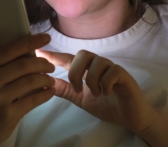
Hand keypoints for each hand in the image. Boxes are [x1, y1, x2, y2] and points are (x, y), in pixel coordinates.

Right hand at [0, 33, 55, 146]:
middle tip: (50, 66)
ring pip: (31, 82)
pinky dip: (45, 94)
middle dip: (43, 63)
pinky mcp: (8, 114)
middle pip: (24, 66)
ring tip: (50, 79)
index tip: (46, 37)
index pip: (10, 50)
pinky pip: (33, 100)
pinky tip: (50, 92)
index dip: (30, 42)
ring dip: (46, 79)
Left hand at [36, 49, 154, 133]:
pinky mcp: (124, 75)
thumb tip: (46, 84)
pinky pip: (111, 72)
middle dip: (76, 72)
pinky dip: (105, 84)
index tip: (37, 52)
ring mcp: (112, 68)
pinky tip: (107, 93)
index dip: (53, 55)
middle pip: (82, 54)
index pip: (68, 58)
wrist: (130, 116)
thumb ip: (65, 90)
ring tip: (96, 94)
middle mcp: (99, 65)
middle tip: (78, 89)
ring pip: (97, 63)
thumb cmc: (107, 105)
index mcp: (87, 69)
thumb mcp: (81, 99)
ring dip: (92, 81)